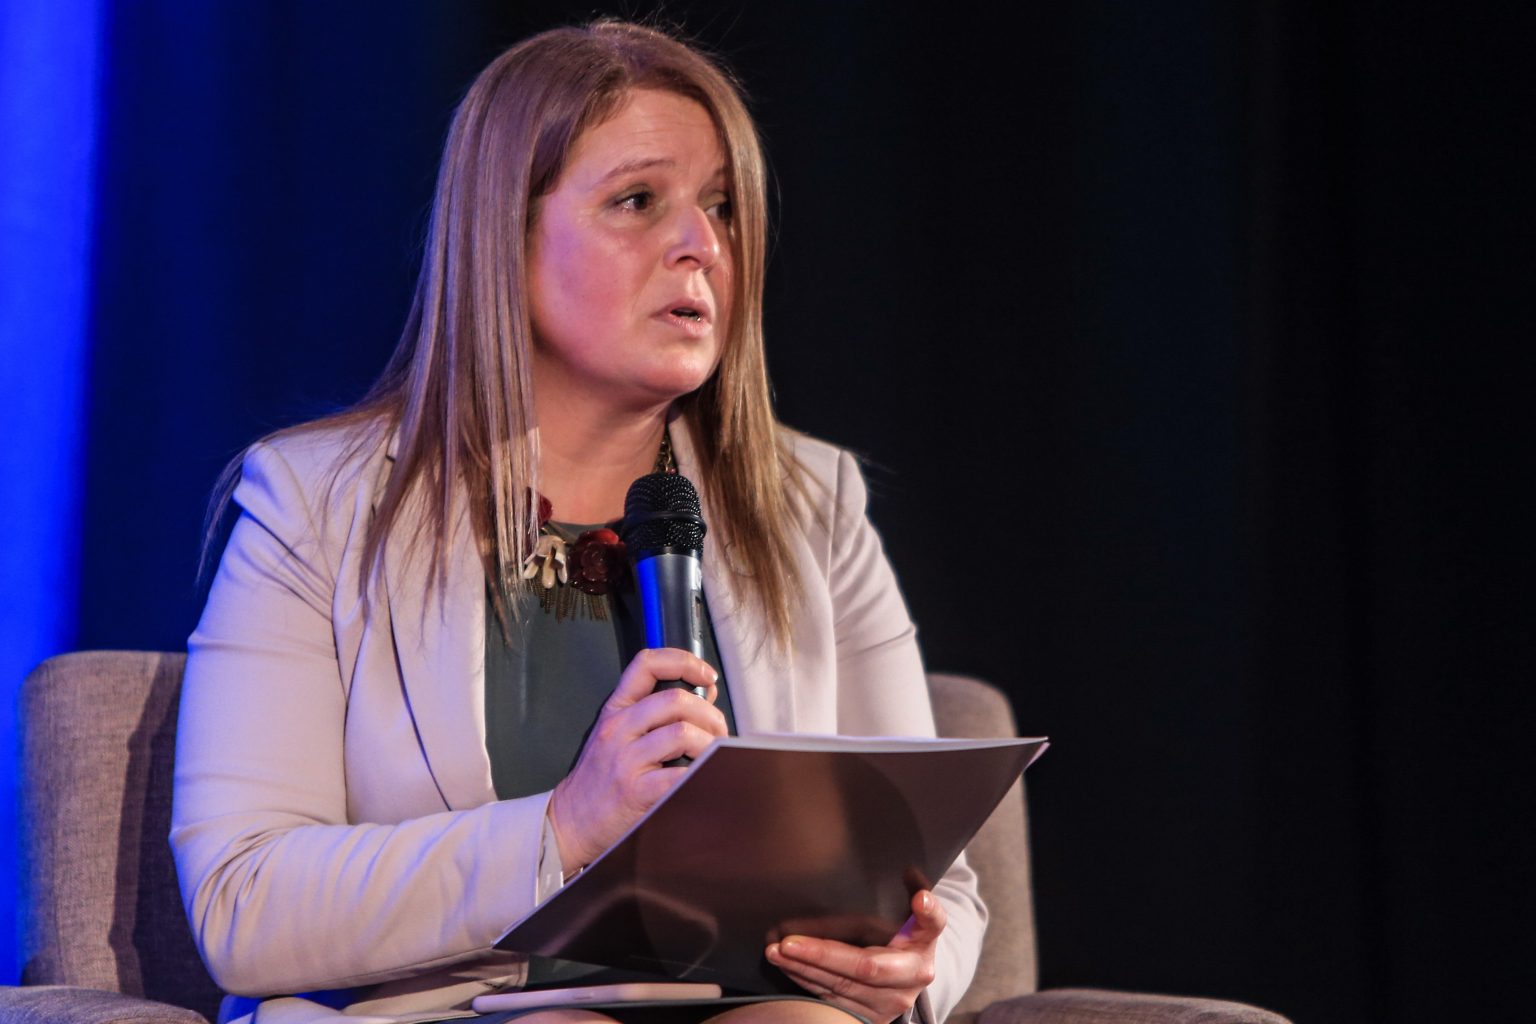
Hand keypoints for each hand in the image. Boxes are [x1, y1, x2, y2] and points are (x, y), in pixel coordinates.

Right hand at [547, 648, 724, 871]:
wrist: (571, 821)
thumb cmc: (601, 778)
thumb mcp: (619, 734)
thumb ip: (659, 712)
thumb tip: (706, 690)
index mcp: (616, 709)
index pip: (647, 664)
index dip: (683, 661)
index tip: (706, 674)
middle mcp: (618, 729)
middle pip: (676, 700)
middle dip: (710, 714)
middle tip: (718, 732)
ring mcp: (625, 759)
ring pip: (683, 733)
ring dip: (709, 744)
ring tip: (712, 757)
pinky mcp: (635, 791)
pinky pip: (680, 776)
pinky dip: (701, 774)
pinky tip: (703, 778)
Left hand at [766, 889, 944, 1023]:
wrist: (910, 976)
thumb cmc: (908, 939)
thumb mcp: (917, 917)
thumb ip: (915, 899)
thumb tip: (909, 872)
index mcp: (925, 944)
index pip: (929, 926)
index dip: (922, 915)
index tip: (917, 899)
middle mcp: (911, 980)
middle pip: (865, 967)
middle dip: (821, 955)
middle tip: (787, 943)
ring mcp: (889, 1004)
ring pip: (841, 987)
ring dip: (804, 969)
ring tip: (776, 952)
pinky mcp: (870, 1018)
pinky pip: (833, 1000)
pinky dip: (807, 982)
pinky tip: (788, 967)